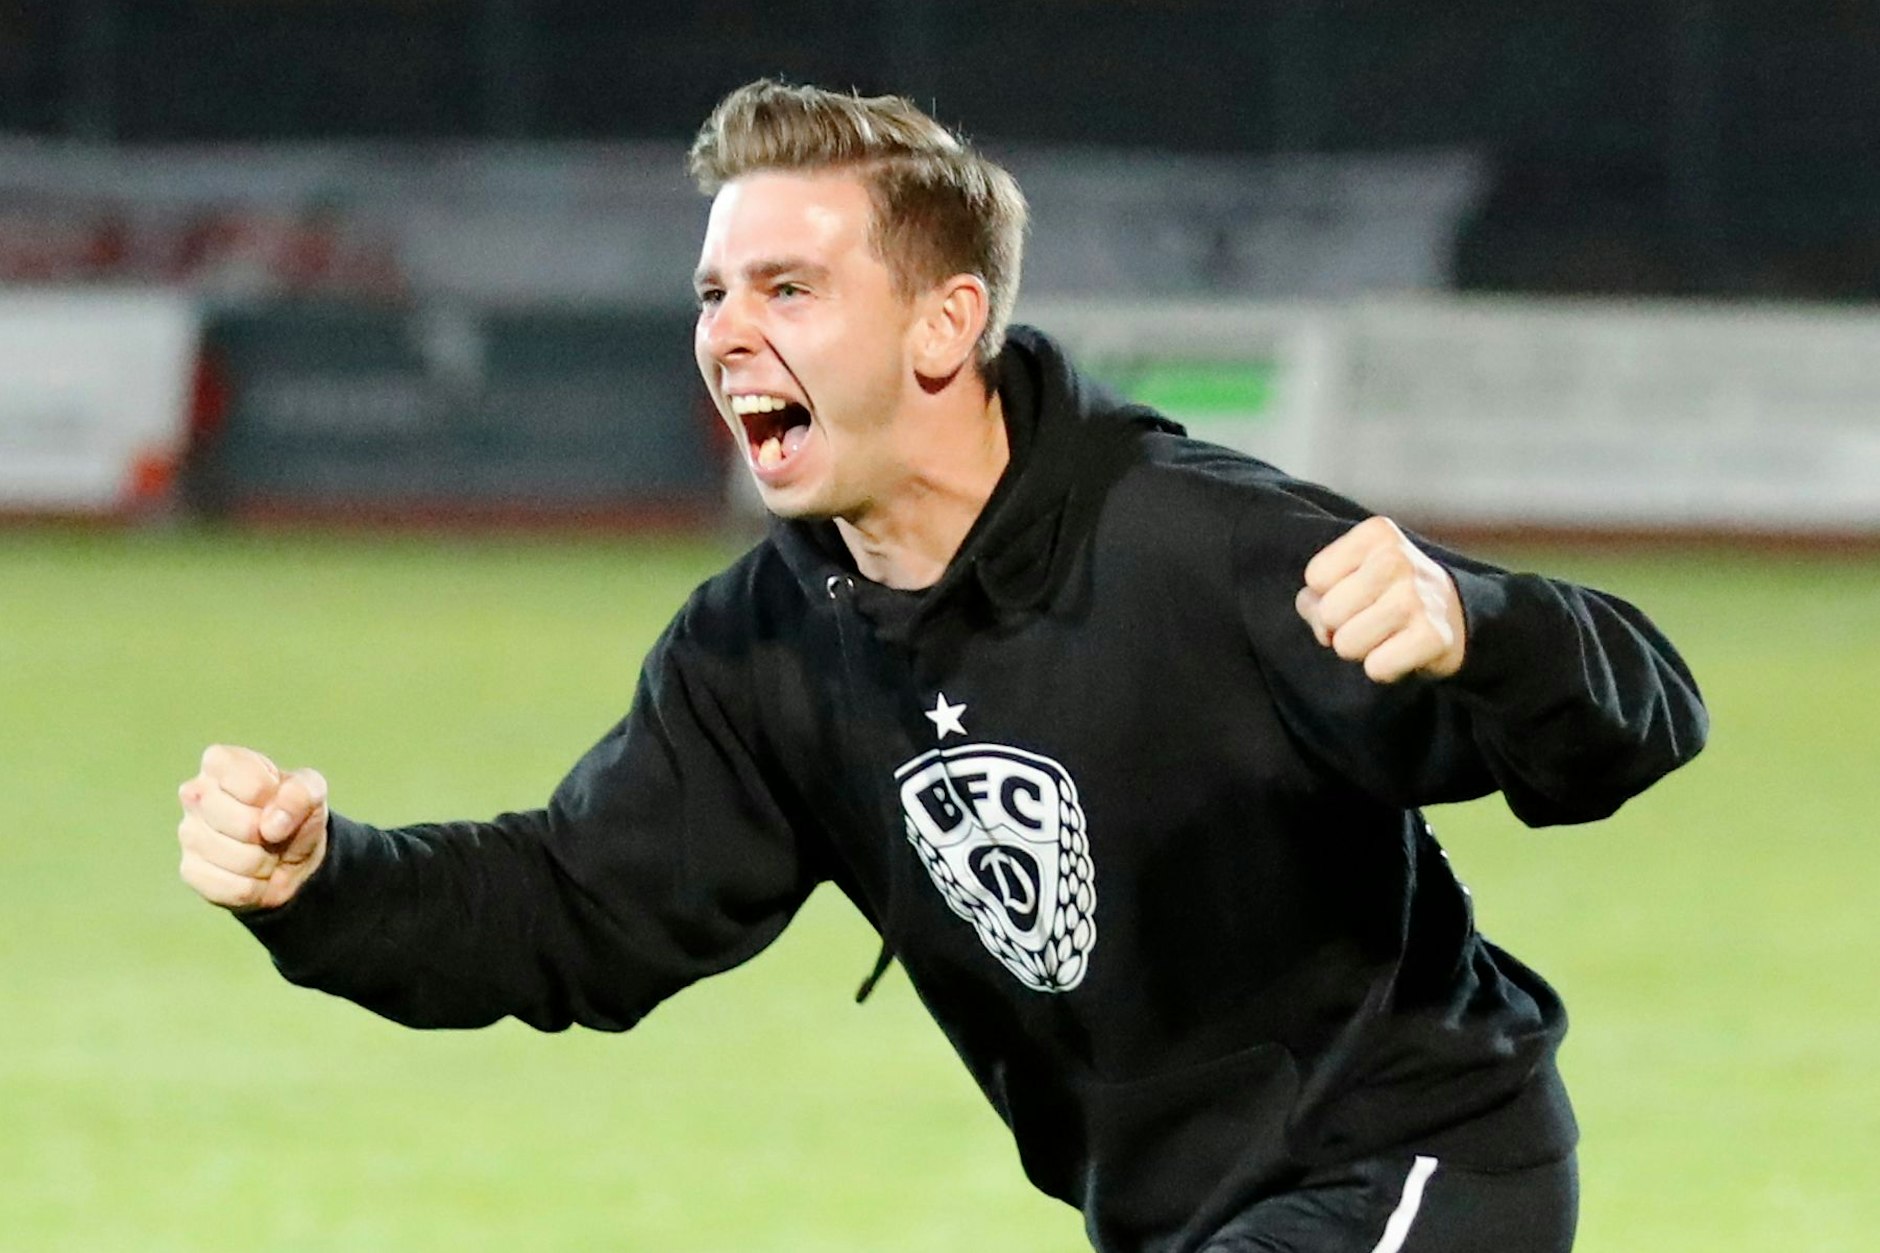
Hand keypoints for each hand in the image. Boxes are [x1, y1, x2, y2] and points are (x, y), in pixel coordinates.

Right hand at [177, 745, 328, 911]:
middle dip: (271, 835)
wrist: (290, 854)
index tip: (277, 800)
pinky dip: (255, 886)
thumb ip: (301, 794)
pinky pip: (233, 888)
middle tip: (273, 831)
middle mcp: (195, 793)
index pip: (251, 784)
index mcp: (221, 762)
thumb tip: (271, 825)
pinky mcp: (190, 870)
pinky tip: (251, 873)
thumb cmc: (293, 811)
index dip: (275, 799)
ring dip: (265, 862)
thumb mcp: (311, 791)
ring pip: (238, 859)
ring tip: (264, 850)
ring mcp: (188, 833)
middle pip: (244, 825)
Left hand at [1295, 516, 1466, 683]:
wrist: (1456, 614)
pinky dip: (1384, 668)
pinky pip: (1376, 668)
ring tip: (1385, 634)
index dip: (1326, 595)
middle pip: (1328, 613)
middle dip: (1340, 626)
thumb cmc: (1391, 593)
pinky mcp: (1431, 636)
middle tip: (1370, 619)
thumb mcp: (1354, 574)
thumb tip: (1309, 606)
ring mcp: (1416, 597)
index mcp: (1377, 534)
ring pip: (1346, 644)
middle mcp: (1397, 558)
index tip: (1356, 595)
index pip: (1316, 576)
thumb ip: (1318, 591)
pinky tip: (1402, 650)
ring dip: (1360, 649)